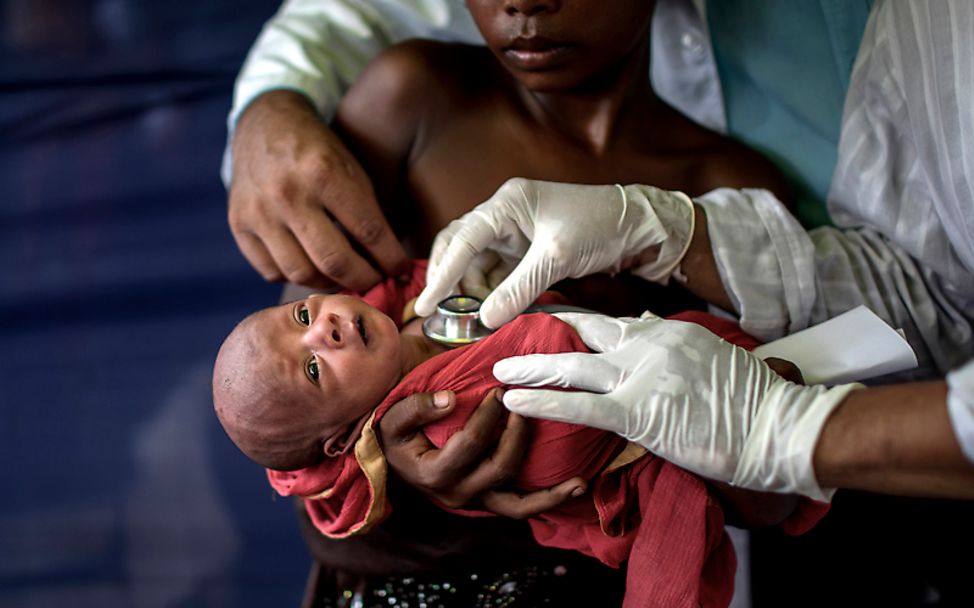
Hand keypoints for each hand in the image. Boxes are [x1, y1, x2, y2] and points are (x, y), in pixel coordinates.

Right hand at [228, 90, 407, 289]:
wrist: (265, 124)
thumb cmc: (319, 151)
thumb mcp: (351, 169)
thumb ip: (367, 215)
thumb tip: (388, 265)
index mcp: (323, 172)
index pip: (367, 230)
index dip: (390, 258)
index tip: (401, 270)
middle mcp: (287, 193)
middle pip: (333, 261)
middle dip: (363, 279)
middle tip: (376, 283)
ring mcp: (258, 211)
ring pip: (301, 273)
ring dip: (329, 283)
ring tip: (344, 276)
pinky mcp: (239, 224)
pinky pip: (271, 271)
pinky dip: (295, 276)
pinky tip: (311, 267)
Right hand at [378, 388, 585, 517]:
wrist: (393, 453)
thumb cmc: (394, 430)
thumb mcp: (393, 415)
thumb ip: (417, 407)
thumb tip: (451, 399)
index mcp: (432, 474)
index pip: (469, 443)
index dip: (488, 415)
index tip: (500, 389)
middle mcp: (456, 494)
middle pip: (499, 468)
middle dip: (517, 433)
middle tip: (526, 404)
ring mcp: (474, 500)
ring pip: (516, 505)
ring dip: (549, 492)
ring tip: (580, 480)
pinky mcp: (487, 499)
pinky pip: (520, 506)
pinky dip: (548, 500)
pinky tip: (577, 486)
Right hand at [414, 177, 695, 327]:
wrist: (638, 226)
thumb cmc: (600, 228)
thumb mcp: (557, 258)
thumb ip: (518, 289)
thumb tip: (485, 319)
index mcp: (508, 203)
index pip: (462, 238)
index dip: (441, 274)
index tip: (428, 305)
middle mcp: (504, 212)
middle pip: (459, 245)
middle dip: (449, 279)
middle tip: (441, 313)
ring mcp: (513, 230)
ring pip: (475, 261)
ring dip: (471, 288)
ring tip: (475, 317)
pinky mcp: (524, 247)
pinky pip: (495, 270)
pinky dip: (490, 290)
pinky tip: (492, 309)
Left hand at [494, 312, 860, 499]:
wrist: (779, 426)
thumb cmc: (751, 403)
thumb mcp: (710, 357)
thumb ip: (672, 346)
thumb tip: (649, 328)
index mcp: (665, 331)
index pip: (612, 322)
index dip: (577, 323)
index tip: (550, 320)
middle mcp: (649, 344)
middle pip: (584, 332)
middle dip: (544, 333)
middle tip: (509, 333)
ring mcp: (642, 375)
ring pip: (572, 365)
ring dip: (529, 368)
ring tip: (497, 370)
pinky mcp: (639, 411)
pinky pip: (579, 404)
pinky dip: (543, 403)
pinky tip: (514, 402)